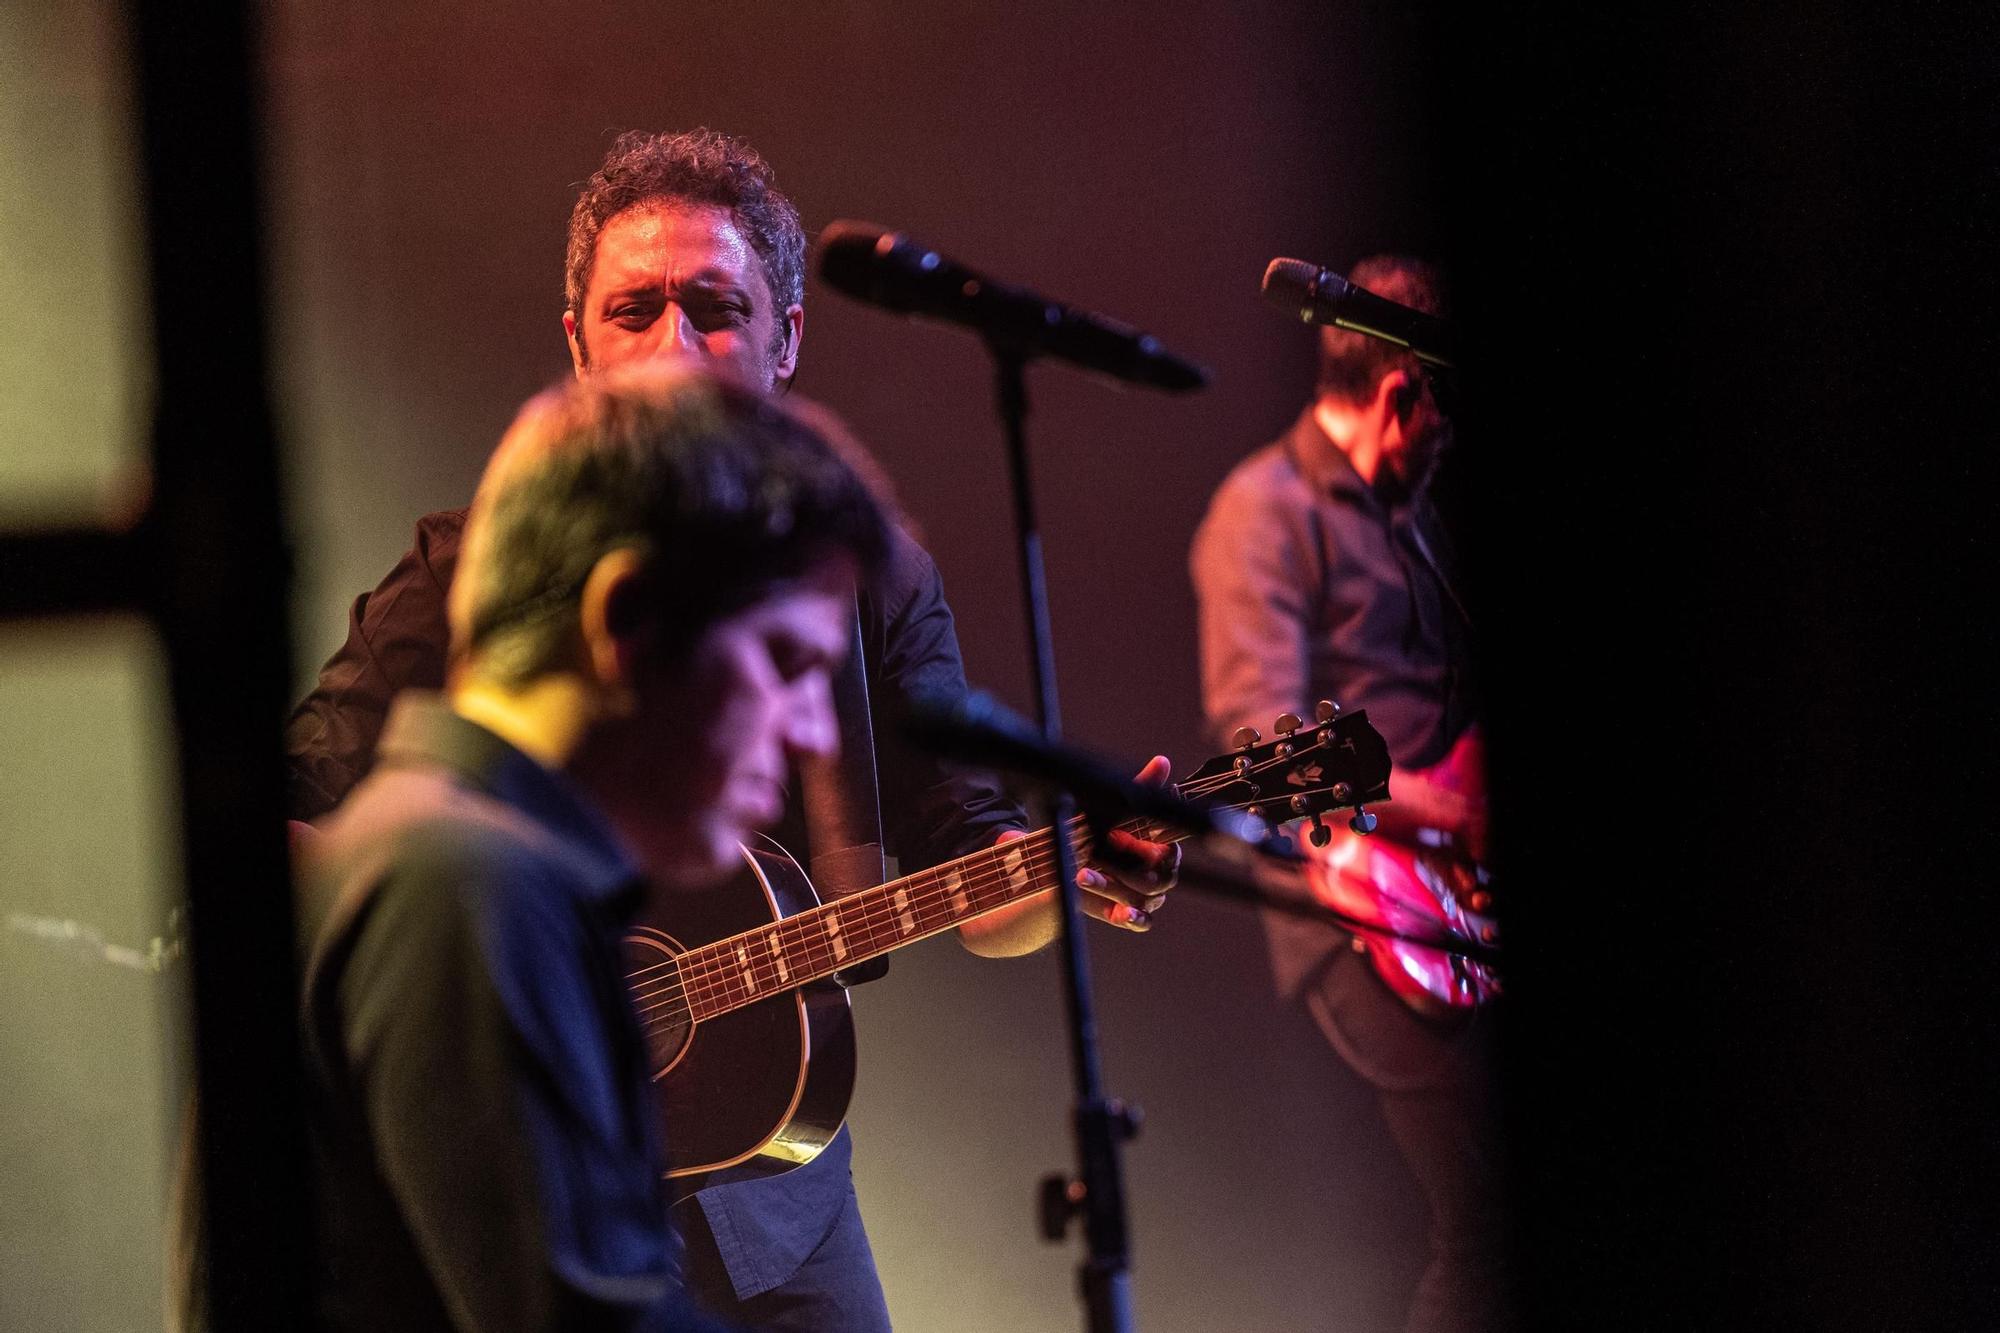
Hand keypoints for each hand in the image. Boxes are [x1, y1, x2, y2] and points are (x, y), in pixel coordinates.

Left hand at [992, 755, 1179, 932]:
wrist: (1059, 862)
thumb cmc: (1092, 830)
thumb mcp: (1109, 808)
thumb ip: (1140, 787)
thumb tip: (1162, 762)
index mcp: (1158, 847)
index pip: (1168, 852)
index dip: (1144, 846)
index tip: (1114, 835)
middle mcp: (1157, 873)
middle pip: (1161, 880)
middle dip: (1127, 868)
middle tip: (1095, 854)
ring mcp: (1144, 896)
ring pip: (1145, 899)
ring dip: (1112, 887)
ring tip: (1081, 875)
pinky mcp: (1127, 913)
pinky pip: (1143, 922)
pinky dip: (1134, 918)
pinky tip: (1120, 913)